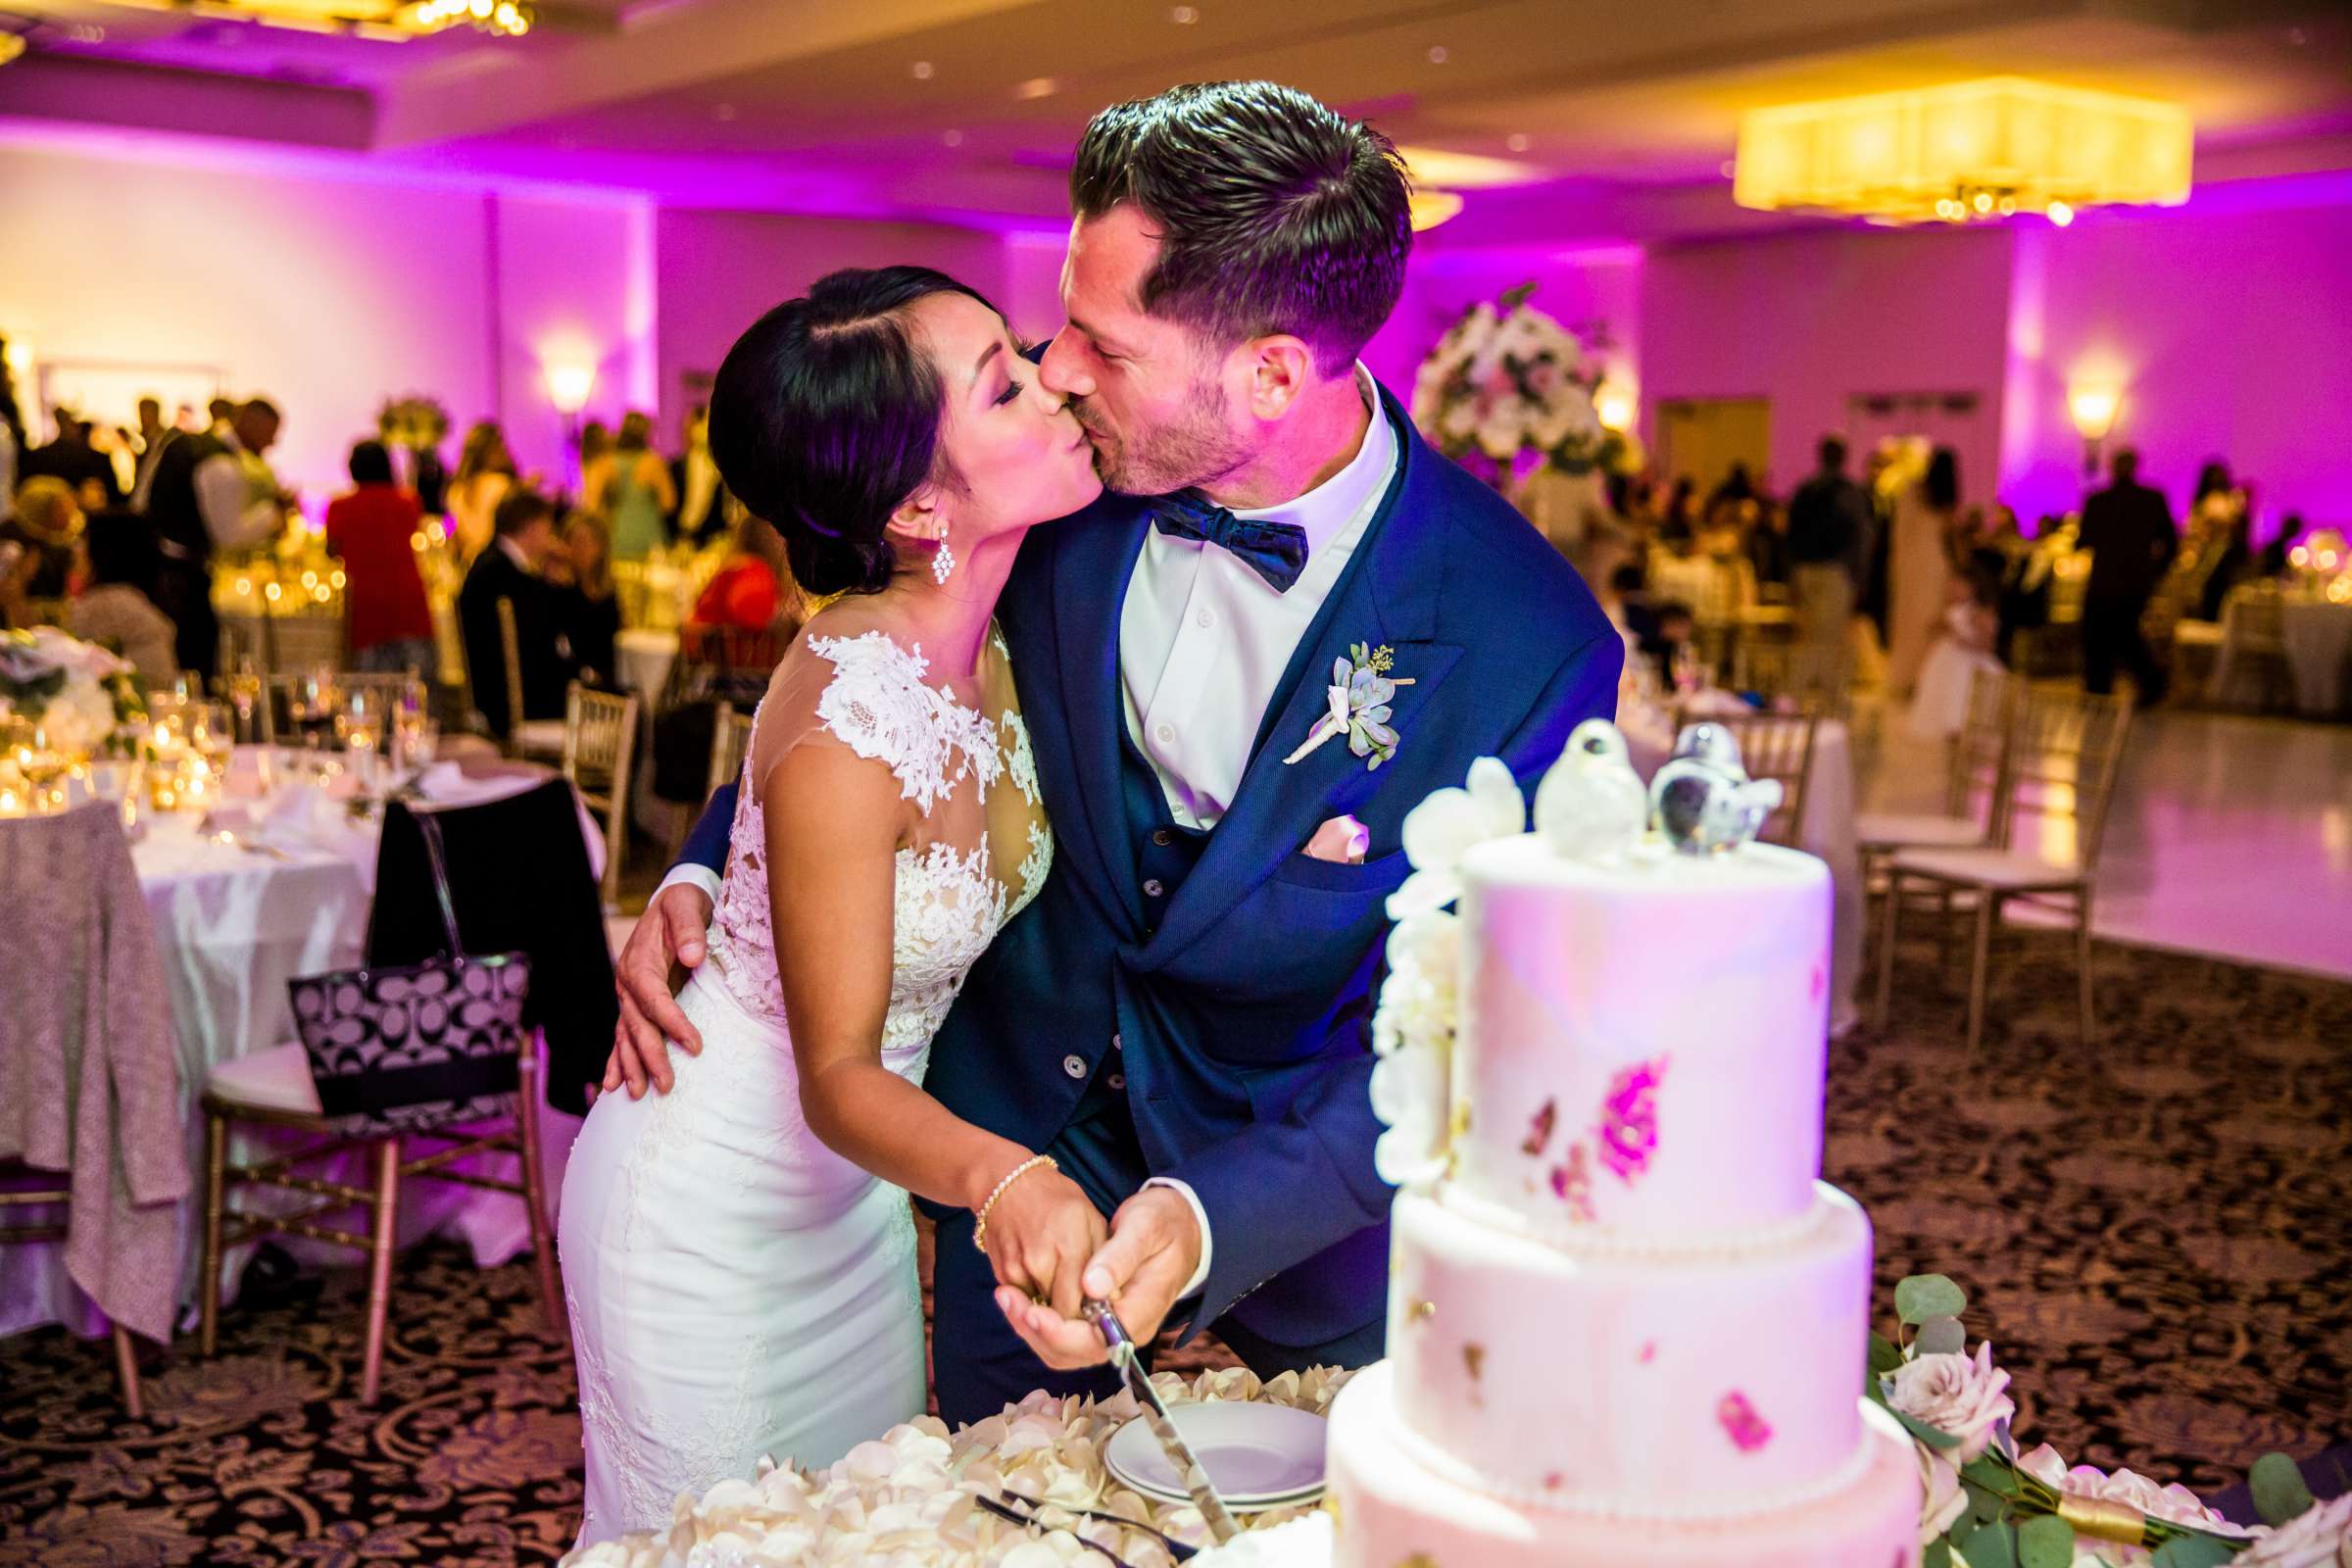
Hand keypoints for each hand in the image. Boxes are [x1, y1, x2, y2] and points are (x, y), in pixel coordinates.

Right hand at [603, 881, 712, 1097]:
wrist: (671, 902)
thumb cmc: (682, 905)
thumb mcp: (686, 906)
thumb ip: (689, 929)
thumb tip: (692, 955)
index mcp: (639, 963)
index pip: (655, 1001)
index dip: (673, 1025)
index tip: (695, 1045)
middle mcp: (626, 983)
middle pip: (637, 1026)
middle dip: (650, 1057)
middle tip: (667, 1085)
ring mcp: (626, 996)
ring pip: (625, 1036)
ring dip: (631, 1066)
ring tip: (637, 1094)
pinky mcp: (632, 1003)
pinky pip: (621, 1035)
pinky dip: (616, 1060)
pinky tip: (612, 1085)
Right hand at [980, 1165, 1108, 1319]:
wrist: (1010, 1184)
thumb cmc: (1058, 1200)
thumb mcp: (1092, 1221)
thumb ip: (1104, 1261)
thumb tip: (1113, 1299)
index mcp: (1071, 1247)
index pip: (1083, 1307)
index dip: (1092, 1318)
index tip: (1100, 1315)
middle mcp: (1042, 1262)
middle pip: (1061, 1315)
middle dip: (1074, 1319)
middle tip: (1085, 1312)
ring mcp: (1019, 1270)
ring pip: (1042, 1312)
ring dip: (1055, 1311)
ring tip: (1065, 1294)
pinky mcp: (1003, 1274)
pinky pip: (1026, 1302)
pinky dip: (1037, 1301)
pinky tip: (1045, 1285)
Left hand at [995, 1186, 1201, 1370]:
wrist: (1181, 1227)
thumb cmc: (1164, 1223)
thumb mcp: (1145, 1227)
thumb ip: (1120, 1256)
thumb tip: (1092, 1287)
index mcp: (1141, 1314)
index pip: (1095, 1342)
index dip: (1060, 1333)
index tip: (1032, 1309)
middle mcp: (1125, 1333)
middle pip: (1072, 1353)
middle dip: (1035, 1331)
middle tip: (1007, 1297)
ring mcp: (1110, 1331)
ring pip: (1062, 1350)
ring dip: (1030, 1328)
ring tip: (1006, 1296)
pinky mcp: (1097, 1322)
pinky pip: (1062, 1336)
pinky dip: (1037, 1321)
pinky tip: (1020, 1298)